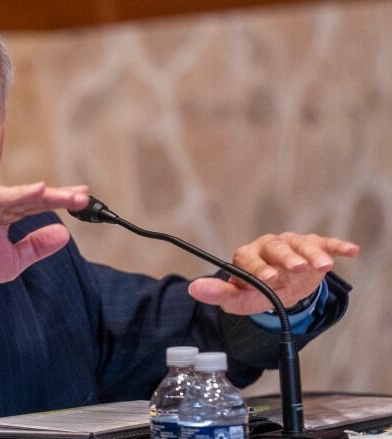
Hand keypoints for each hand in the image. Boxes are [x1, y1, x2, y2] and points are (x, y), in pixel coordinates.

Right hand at [0, 182, 88, 313]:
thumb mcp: (14, 260)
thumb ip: (37, 246)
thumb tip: (64, 234)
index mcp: (7, 214)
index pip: (39, 204)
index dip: (61, 200)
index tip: (84, 199)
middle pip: (35, 197)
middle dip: (61, 196)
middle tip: (85, 195)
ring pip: (21, 194)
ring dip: (46, 194)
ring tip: (68, 195)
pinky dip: (19, 193)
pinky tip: (39, 191)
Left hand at [188, 232, 359, 314]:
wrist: (280, 287)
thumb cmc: (257, 291)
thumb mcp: (239, 298)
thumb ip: (219, 294)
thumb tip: (194, 289)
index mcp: (248, 256)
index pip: (250, 259)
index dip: (260, 268)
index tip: (270, 279)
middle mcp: (268, 246)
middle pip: (277, 247)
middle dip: (287, 257)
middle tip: (297, 268)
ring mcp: (292, 243)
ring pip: (301, 244)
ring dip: (312, 253)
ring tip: (323, 266)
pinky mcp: (313, 245)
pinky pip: (325, 242)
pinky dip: (337, 246)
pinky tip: (350, 251)